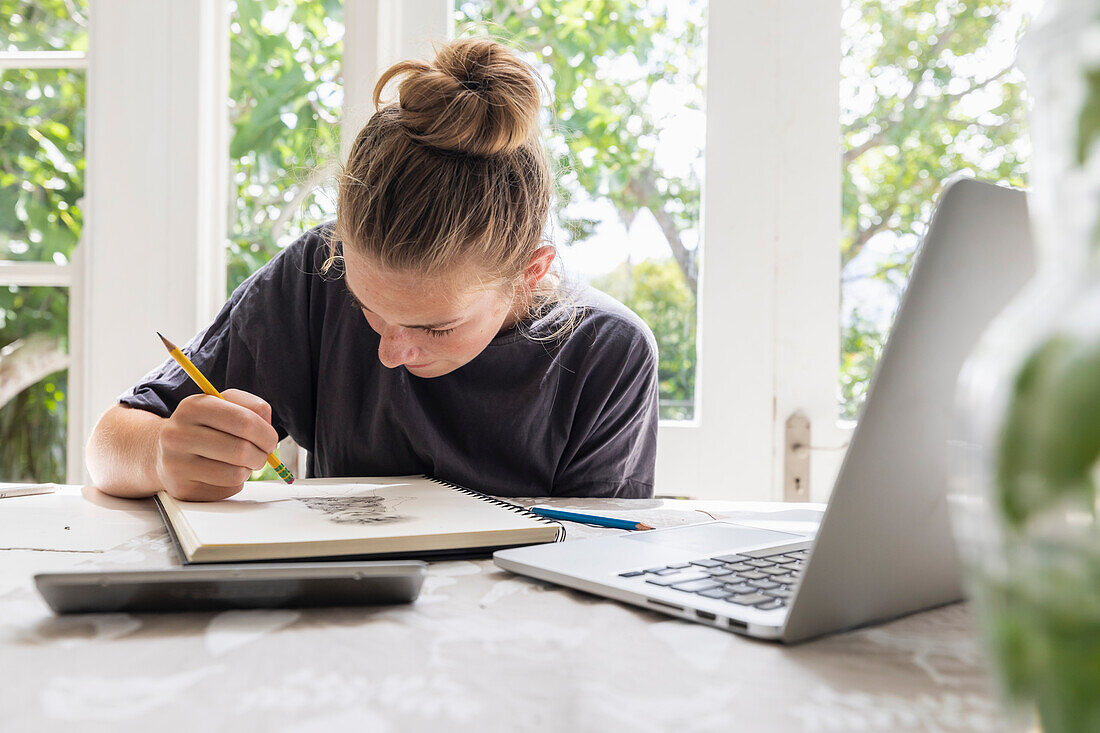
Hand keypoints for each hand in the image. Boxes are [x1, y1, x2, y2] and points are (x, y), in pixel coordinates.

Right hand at [155, 389, 278, 500]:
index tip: (270, 440)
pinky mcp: (182, 489)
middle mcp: (179, 435)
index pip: (244, 421)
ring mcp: (177, 464)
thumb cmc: (202, 426)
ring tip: (240, 462)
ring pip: (236, 473)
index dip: (266, 433)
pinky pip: (227, 490)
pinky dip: (234, 483)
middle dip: (261, 455)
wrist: (161, 450)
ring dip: (248, 470)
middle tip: (261, 454)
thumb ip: (251, 406)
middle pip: (241, 450)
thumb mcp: (223, 404)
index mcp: (193, 407)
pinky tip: (222, 473)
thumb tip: (267, 425)